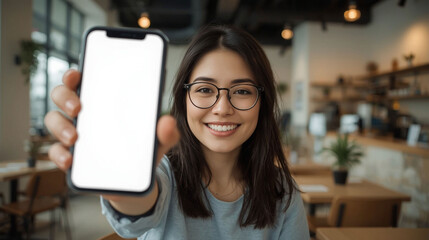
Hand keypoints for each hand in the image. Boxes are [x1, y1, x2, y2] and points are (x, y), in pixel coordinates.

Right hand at [44, 69, 179, 203]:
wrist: (134, 183)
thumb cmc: (142, 151)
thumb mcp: (157, 141)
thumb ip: (165, 132)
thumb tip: (169, 122)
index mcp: (102, 102)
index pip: (83, 81)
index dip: (74, 75)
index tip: (77, 74)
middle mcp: (83, 114)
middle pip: (61, 95)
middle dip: (64, 97)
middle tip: (78, 107)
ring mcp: (73, 134)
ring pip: (53, 121)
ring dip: (60, 126)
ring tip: (74, 138)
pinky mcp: (69, 157)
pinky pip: (55, 152)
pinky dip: (59, 155)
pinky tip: (70, 160)